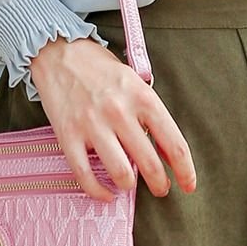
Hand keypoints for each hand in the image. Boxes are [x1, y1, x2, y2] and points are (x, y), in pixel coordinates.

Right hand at [28, 36, 197, 202]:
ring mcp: (92, 125)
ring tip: (129, 184)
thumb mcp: (135, 80)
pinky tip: (106, 193)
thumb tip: (165, 149)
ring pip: (120, 173)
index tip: (188, 184)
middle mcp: (120, 112)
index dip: (185, 171)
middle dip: (160, 184)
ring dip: (129, 186)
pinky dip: (98, 191)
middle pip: (149, 163)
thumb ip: (149, 113)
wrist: (58, 52)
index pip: (174, 143)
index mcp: (143, 97)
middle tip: (161, 189)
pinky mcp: (68, 135)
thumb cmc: (99, 67)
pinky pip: (86, 174)